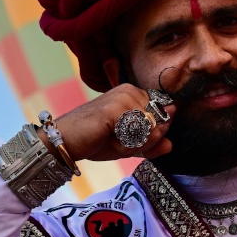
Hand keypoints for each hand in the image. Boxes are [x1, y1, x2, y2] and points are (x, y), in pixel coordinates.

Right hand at [52, 83, 175, 161]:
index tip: (130, 138)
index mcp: (135, 94)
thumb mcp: (129, 146)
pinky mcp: (115, 107)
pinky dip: (125, 145)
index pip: (164, 117)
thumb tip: (171, 144)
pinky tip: (108, 139)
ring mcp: (123, 96)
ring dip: (133, 145)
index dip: (152, 136)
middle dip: (143, 142)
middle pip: (159, 124)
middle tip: (118, 140)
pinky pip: (137, 134)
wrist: (65, 142)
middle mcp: (131, 90)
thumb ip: (151, 145)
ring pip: (149, 130)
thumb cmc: (95, 141)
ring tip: (111, 139)